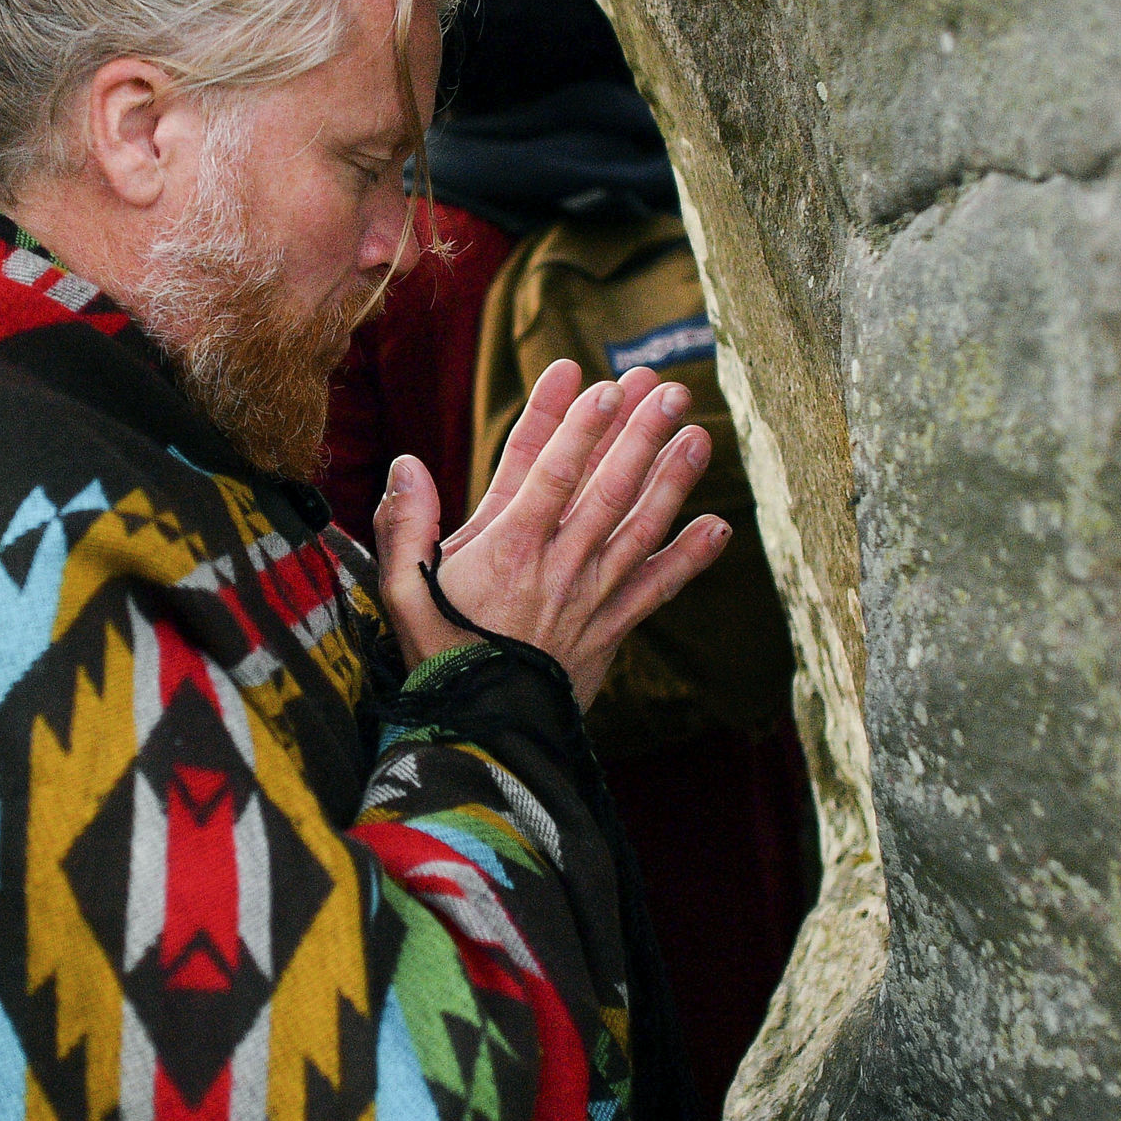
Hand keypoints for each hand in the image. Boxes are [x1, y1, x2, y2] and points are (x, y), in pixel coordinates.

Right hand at [373, 360, 729, 707]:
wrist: (479, 735)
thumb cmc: (436, 658)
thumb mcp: (401, 592)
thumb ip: (404, 525)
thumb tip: (406, 463)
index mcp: (505, 550)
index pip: (546, 475)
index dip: (575, 428)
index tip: (601, 385)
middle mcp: (556, 568)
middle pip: (606, 490)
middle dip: (639, 435)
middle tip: (667, 388)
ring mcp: (589, 599)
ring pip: (639, 529)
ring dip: (672, 480)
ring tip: (699, 433)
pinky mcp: (610, 630)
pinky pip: (656, 590)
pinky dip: (689, 560)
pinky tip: (720, 527)